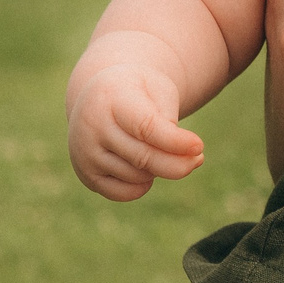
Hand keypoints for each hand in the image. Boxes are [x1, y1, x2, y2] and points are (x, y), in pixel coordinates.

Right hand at [69, 58, 206, 200]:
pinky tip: (148, 169)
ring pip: (136, 176)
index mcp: (111, 98)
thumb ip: (169, 118)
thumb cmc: (137, 92)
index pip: (145, 128)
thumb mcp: (157, 89)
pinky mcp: (86, 174)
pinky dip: (142, 186)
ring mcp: (85, 153)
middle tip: (198, 159)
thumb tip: (186, 156)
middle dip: (177, 163)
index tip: (199, 146)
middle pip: (143, 157)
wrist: (99, 96)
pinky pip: (123, 193)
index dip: (174, 141)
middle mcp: (92, 127)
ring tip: (161, 150)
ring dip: (159, 169)